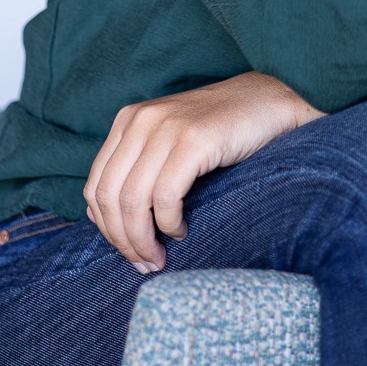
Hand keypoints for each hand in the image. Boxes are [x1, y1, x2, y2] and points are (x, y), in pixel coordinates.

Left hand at [84, 71, 324, 273]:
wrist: (271, 101)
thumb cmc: (222, 131)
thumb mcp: (169, 142)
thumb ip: (139, 168)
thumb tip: (108, 221)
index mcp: (129, 119)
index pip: (95, 185)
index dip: (106, 228)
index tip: (127, 251)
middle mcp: (142, 119)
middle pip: (109, 196)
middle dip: (121, 240)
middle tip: (144, 264)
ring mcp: (167, 126)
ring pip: (132, 199)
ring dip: (141, 239)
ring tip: (158, 257)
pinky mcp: (194, 139)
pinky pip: (165, 196)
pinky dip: (168, 223)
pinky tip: (180, 230)